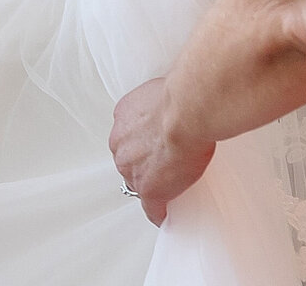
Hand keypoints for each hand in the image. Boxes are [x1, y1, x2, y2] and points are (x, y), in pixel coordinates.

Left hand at [109, 77, 215, 225]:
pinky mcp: (150, 190)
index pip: (126, 136)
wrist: (185, 111)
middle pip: (128, 159)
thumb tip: (167, 103)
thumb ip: (154, 103)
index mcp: (122, 117)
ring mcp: (133, 169)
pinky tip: (165, 215)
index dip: (140, 143)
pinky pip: (152, 208)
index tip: (151, 146)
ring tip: (169, 184)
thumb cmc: (179, 96)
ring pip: (137, 182)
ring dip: (150, 183)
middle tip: (163, 162)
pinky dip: (159, 212)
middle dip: (142, 162)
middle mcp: (121, 143)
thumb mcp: (158, 90)